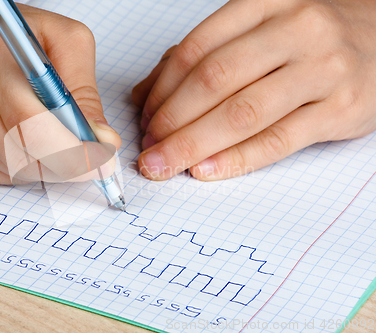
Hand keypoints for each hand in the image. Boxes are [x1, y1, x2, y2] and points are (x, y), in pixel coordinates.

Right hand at [0, 0, 119, 183]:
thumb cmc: (0, 39)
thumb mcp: (57, 39)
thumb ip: (84, 90)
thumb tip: (103, 140)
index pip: (33, 123)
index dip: (73, 152)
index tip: (101, 163)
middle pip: (23, 154)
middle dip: (65, 165)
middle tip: (88, 162)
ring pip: (13, 170)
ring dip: (43, 165)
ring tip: (48, 138)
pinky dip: (18, 168)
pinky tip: (16, 141)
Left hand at [132, 0, 375, 180]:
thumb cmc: (308, 41)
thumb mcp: (256, 32)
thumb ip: (200, 57)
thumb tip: (144, 96)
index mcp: (264, 4)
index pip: (196, 50)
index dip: (162, 91)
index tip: (144, 121)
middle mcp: (295, 30)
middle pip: (215, 81)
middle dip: (171, 122)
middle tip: (148, 150)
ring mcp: (322, 69)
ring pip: (243, 112)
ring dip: (194, 144)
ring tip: (166, 164)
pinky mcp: (342, 109)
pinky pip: (278, 140)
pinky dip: (236, 159)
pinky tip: (206, 170)